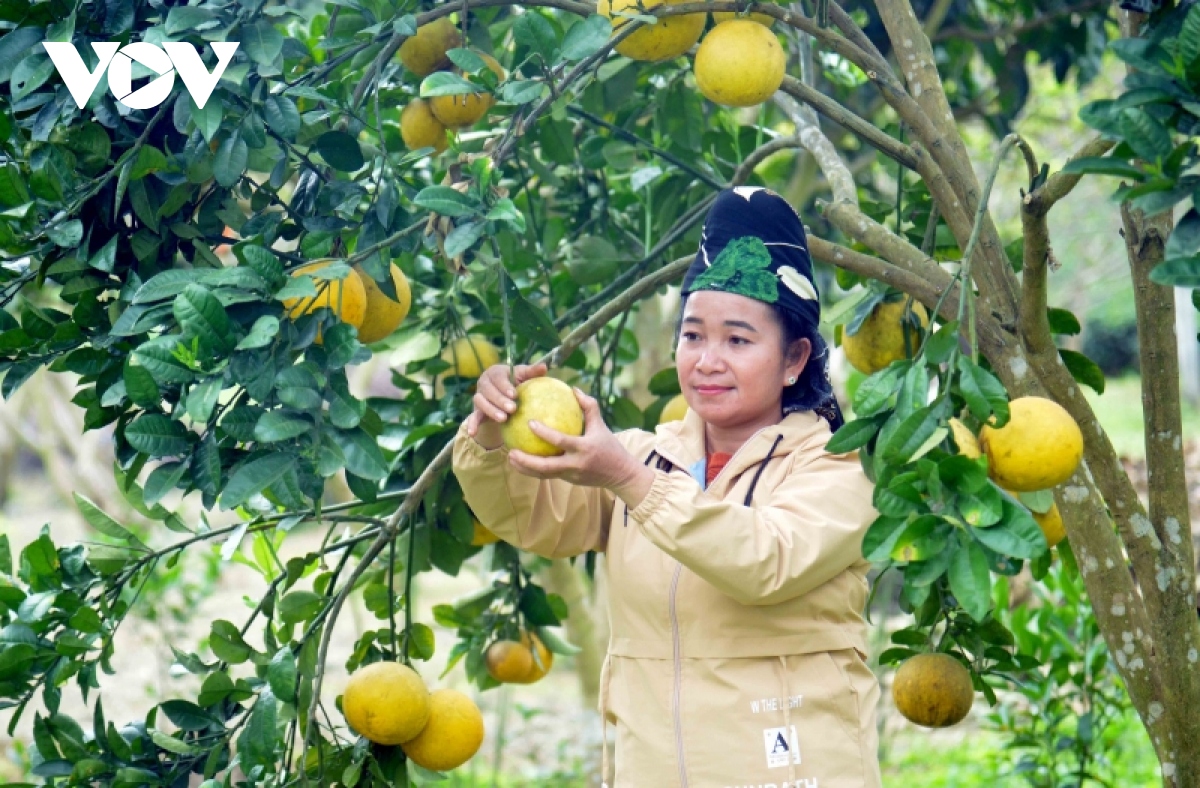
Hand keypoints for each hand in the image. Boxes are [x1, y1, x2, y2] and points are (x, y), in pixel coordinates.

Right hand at [465, 362, 546, 448]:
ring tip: (503, 419)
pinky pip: (472, 416)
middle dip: (499, 400)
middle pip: (488, 390)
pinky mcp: (476, 410)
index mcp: (495, 372)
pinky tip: (473, 432)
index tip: (515, 395)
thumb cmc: (517, 383)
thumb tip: (544, 367)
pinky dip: (472, 424)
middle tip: (512, 409)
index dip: (505, 386)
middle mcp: (484, 383)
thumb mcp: (524, 377)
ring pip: (480, 402)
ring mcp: (479, 397)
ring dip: (491, 410)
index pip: (498, 377)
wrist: (504, 396)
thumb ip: (532, 372)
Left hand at [507, 388, 655, 507]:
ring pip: (543, 475)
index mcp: (584, 448)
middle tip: (510, 451)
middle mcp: (575, 464)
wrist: (620, 475)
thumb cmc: (610, 446)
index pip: (561, 441)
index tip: (529, 422)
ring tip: (510, 457)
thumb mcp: (601, 425)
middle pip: (546, 467)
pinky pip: (547, 476)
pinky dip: (533, 470)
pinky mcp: (568, 481)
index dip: (544, 433)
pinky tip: (521, 462)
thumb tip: (573, 389)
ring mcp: (571, 475)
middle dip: (526, 461)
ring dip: (524, 469)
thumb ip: (589, 407)